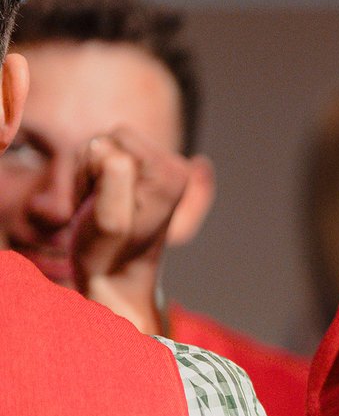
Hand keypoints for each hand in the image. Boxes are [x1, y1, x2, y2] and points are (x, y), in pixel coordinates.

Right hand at [71, 126, 190, 334]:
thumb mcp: (109, 221)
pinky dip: (91, 179)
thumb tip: (115, 154)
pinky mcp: (145, 176)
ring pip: (102, 146)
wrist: (117, 280)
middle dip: (91, 168)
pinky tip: (100, 202)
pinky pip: (103, 157)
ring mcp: (160, 170)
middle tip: (98, 204)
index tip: (104, 201)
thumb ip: (114, 182)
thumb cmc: (110, 254)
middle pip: (111, 136)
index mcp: (171, 173)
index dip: (96, 166)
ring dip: (88, 176)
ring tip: (99, 206)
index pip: (116, 136)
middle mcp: (173, 166)